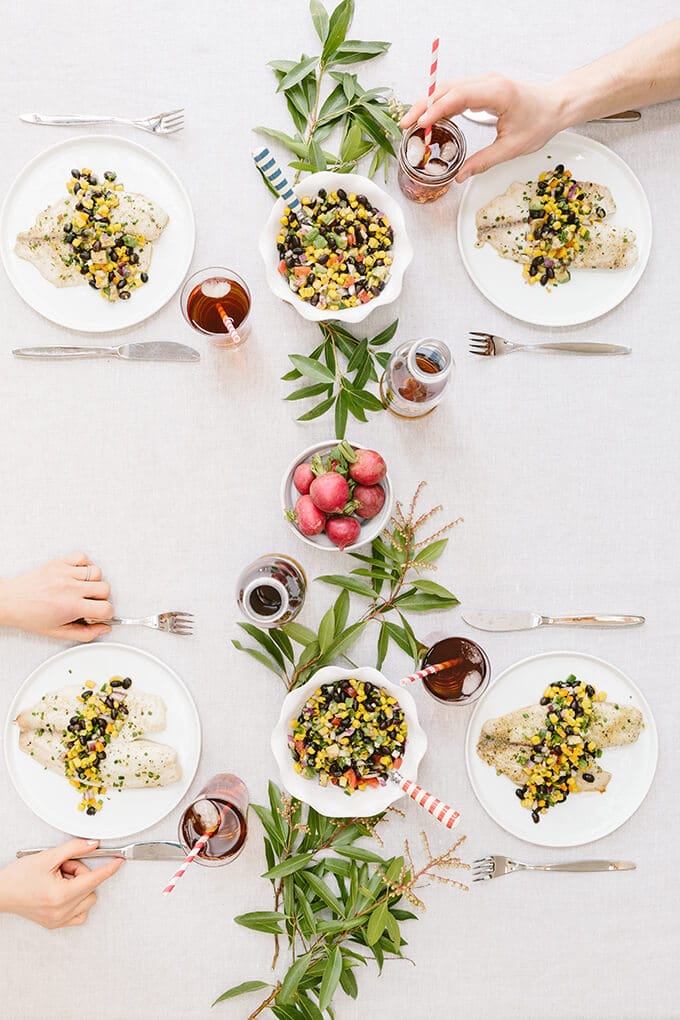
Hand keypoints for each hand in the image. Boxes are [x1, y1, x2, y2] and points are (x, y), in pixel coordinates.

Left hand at [0, 553, 112, 641]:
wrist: (9, 601)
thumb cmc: (29, 616)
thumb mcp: (57, 632)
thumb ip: (85, 634)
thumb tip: (102, 629)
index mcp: (70, 607)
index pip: (106, 608)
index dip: (106, 613)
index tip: (99, 614)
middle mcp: (69, 588)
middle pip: (105, 588)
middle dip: (101, 598)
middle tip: (90, 602)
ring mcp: (65, 573)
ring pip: (97, 572)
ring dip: (94, 582)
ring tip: (83, 589)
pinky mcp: (59, 563)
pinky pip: (83, 557)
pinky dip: (85, 565)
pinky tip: (78, 575)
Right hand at [0, 839, 123, 928]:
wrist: (1, 893)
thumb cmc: (18, 877)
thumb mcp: (48, 857)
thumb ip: (74, 849)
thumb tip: (93, 845)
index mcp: (61, 895)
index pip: (94, 879)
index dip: (109, 869)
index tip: (119, 862)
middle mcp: (61, 911)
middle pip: (90, 888)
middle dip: (81, 874)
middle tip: (64, 868)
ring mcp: (58, 920)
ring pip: (87, 902)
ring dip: (79, 888)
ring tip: (60, 880)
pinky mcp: (54, 924)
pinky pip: (78, 915)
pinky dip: (77, 902)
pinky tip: (64, 893)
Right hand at [400, 75, 563, 181]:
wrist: (556, 105)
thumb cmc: (540, 121)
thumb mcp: (513, 148)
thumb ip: (484, 161)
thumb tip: (459, 177)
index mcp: (497, 93)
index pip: (458, 96)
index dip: (436, 109)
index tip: (419, 124)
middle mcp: (487, 82)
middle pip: (446, 88)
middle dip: (423, 105)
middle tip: (404, 124)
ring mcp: (484, 82)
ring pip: (447, 88)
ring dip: (428, 104)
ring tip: (411, 123)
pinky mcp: (482, 87)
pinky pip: (455, 92)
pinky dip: (439, 104)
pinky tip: (430, 119)